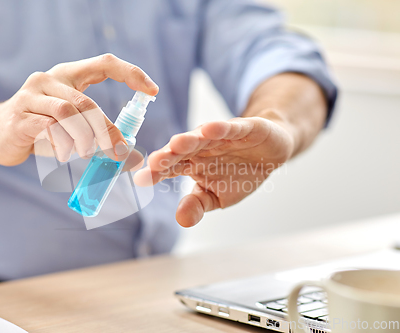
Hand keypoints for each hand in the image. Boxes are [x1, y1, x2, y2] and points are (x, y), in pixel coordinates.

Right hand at [0, 53, 158, 165]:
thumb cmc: (40, 130)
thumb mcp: (72, 129)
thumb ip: (99, 137)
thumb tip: (132, 157)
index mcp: (67, 75)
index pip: (104, 63)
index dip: (130, 73)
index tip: (152, 90)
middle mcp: (48, 80)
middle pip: (87, 101)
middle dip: (107, 129)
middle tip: (120, 151)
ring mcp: (31, 97)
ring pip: (68, 115)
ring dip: (85, 139)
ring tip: (88, 153)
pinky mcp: (19, 117)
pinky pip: (48, 130)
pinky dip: (62, 145)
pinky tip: (64, 154)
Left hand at [134, 112, 294, 226]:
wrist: (269, 153)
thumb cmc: (237, 174)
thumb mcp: (217, 196)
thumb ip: (198, 205)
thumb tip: (181, 220)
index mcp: (191, 163)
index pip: (169, 168)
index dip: (155, 173)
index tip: (140, 179)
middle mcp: (200, 148)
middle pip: (181, 151)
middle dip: (168, 155)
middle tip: (154, 162)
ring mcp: (219, 137)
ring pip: (202, 137)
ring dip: (190, 139)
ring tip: (177, 144)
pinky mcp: (242, 128)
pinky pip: (231, 128)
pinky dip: (221, 128)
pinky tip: (211, 129)